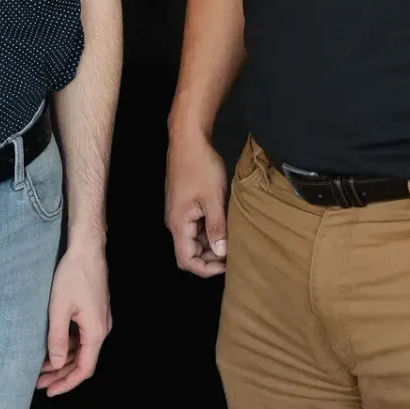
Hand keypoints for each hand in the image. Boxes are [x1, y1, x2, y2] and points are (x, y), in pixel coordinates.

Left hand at [39, 242, 110, 395]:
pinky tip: (52, 348)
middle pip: (83, 361)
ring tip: (41, 369)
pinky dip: (67, 346)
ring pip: (82, 349)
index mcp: (96, 331)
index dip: (67, 383)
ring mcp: (99, 320)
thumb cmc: (73, 276)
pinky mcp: (94, 312)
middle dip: (61, 374)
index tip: (50, 391)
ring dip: (62, 361)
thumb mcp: (59, 309)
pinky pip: (82, 337)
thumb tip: (55, 363)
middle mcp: (101, 329)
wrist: (87, 249)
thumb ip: (57, 339)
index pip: (84, 368)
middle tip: (38, 383)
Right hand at [165, 134, 229, 276]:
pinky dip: (210, 229)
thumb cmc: (200, 166)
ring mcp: (180, 212)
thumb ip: (216, 227)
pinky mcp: (185, 204)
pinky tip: (226, 223)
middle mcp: (175, 221)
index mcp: (178, 224)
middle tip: (234, 251)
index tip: (227, 264)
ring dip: (212, 242)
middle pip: (190, 251)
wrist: (188, 139)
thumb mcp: (213, 198)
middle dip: (211, 257)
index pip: (186, 260)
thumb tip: (221, 253)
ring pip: (194, 238)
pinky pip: (196, 225)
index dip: (206, 268)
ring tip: (233, 237)